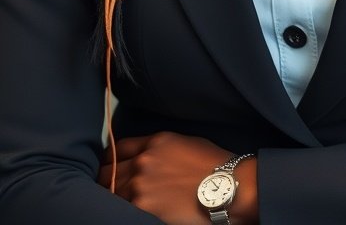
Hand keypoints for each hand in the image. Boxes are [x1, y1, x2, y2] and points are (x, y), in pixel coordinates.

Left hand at [98, 132, 257, 224]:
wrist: (229, 187)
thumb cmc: (215, 167)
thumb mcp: (187, 144)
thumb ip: (161, 149)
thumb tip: (149, 157)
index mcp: (155, 142)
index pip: (119, 148)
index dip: (111, 159)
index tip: (109, 167)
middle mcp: (144, 160)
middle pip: (107, 170)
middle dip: (106, 179)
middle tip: (107, 189)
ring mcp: (141, 184)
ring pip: (110, 191)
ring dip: (111, 197)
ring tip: (113, 205)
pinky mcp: (142, 206)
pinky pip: (119, 208)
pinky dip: (118, 210)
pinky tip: (120, 213)